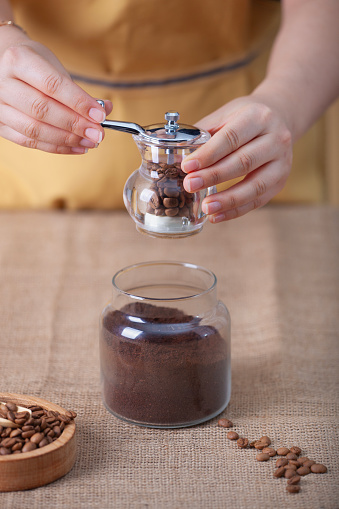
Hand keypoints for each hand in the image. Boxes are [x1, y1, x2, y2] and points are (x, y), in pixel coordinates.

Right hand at [0, 28, 111, 153]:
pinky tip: (75, 147)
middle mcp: (3, 82)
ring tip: (89, 142)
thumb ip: (78, 92)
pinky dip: (56, 147)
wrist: (3, 64)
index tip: (100, 116)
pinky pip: (28, 142)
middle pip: (42, 110)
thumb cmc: (35, 66)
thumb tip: (106, 110)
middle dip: (75, 125)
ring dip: (67, 140)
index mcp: (18, 60)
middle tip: (97, 134)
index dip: (78, 102)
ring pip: (34, 130)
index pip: (52, 85)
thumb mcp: (56, 68)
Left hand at [182, 96, 292, 221]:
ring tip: (206, 207)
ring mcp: (282, 162)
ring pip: (255, 185)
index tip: (187, 166)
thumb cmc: (245, 118)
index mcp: (258, 117)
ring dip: (228, 200)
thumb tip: (175, 153)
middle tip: (190, 185)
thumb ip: (203, 133)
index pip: (231, 138)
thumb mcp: (226, 115)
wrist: (281, 117)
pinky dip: (236, 211)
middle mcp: (276, 139)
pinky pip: (258, 200)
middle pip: (243, 162)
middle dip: (214, 176)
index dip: (208, 154)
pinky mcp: (280, 182)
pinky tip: (217, 216)